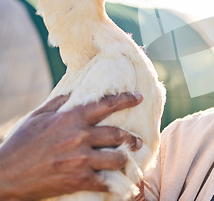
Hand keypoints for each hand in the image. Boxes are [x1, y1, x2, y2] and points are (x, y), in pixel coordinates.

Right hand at [0, 92, 143, 199]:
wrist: (5, 174)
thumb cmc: (20, 143)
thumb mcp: (38, 116)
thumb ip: (60, 102)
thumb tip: (75, 92)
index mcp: (72, 118)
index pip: (107, 105)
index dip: (127, 99)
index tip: (139, 98)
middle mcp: (80, 136)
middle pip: (118, 134)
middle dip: (131, 138)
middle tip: (136, 141)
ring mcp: (80, 159)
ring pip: (117, 158)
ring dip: (125, 159)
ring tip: (127, 159)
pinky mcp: (78, 179)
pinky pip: (106, 181)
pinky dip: (115, 182)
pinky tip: (118, 182)